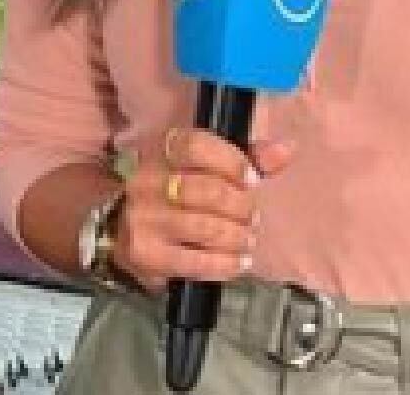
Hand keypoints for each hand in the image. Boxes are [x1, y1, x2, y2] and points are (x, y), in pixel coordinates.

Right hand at [109, 127, 293, 295]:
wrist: (123, 228)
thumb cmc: (176, 193)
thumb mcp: (208, 167)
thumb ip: (248, 157)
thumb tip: (286, 150)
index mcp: (163, 151)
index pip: (197, 146)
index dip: (232, 162)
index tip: (253, 179)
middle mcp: (147, 181)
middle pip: (208, 190)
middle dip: (241, 206)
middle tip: (252, 216)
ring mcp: (143, 219)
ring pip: (205, 228)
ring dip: (237, 237)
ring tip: (247, 239)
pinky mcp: (145, 254)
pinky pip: (195, 262)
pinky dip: (225, 264)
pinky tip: (238, 262)